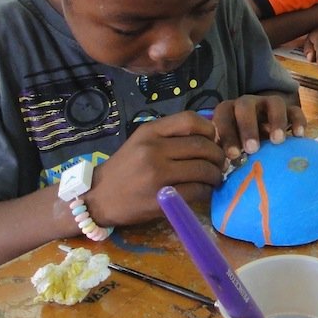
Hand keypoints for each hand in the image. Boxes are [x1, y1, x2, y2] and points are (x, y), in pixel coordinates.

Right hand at [86, 111, 223, 225]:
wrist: (98, 197)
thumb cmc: (125, 168)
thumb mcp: (142, 142)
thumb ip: (171, 136)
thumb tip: (211, 135)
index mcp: (149, 132)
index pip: (190, 120)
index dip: (210, 129)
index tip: (213, 140)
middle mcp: (153, 149)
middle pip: (202, 146)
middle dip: (218, 155)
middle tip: (220, 163)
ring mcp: (157, 174)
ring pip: (203, 169)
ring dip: (215, 174)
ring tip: (214, 178)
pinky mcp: (161, 198)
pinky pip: (196, 191)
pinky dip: (206, 191)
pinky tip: (203, 191)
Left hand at [211, 94, 306, 160]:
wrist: (260, 138)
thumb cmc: (240, 147)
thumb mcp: (232, 148)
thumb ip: (230, 155)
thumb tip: (227, 168)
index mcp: (228, 111)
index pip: (223, 116)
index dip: (227, 134)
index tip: (233, 156)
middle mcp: (248, 103)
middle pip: (246, 105)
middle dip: (248, 127)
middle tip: (252, 149)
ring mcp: (269, 104)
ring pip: (275, 103)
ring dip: (276, 121)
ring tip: (277, 141)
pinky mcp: (289, 109)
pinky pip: (295, 110)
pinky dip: (298, 121)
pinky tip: (298, 136)